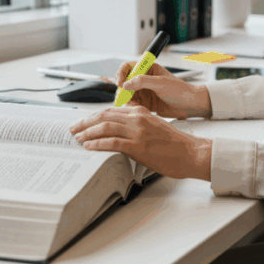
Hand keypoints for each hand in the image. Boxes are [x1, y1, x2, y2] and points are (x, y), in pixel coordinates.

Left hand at [69, 105, 211, 180]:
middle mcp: (137, 118)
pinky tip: (89, 147)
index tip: (83, 122)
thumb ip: (136, 126)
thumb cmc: (174, 144)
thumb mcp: (153, 127)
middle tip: (73, 129)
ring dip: (88, 132)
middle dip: (85, 122)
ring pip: (105, 127)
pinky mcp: (138, 146)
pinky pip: (112, 142)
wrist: (191, 152)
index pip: (110, 110)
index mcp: (140, 112)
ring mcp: (138, 131)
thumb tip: (118, 134)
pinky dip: (98, 144)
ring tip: (78, 138)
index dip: (93, 116)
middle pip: (104, 115)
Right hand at [115, 61, 212, 118]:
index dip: (121, 74)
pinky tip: (137, 111)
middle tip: (124, 99)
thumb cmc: (181, 90)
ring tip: (133, 106)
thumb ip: (143, 81)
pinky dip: (132, 108)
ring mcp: (144, 92)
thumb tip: (126, 83)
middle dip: (123, 91)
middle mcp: (144, 79)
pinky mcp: (145, 103)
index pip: (128, 67)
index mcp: (148, 69)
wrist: (191, 105)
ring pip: (127, 95)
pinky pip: (133, 105)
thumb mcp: (162, 83)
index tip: (120, 83)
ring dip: (127, 101)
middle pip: (125, 83)